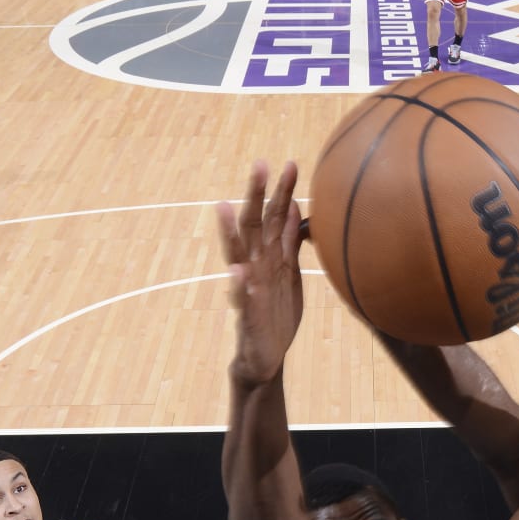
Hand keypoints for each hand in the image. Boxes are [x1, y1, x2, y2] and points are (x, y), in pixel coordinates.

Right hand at [217, 159, 302, 384]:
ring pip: (239, 255)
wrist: (264, 356)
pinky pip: (242, 298)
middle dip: (256, 196)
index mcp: (268, 256)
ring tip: (226, 206)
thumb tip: (293, 206)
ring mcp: (248, 289)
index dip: (281, 191)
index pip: (273, 216)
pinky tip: (236, 272)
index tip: (290, 163)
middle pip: (254, 225)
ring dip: (231, 232)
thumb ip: (289, 241)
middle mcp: (255, 266)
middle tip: (260, 164)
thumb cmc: (276, 313)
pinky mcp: (248, 315)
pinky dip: (238, 285)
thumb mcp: (289, 272)